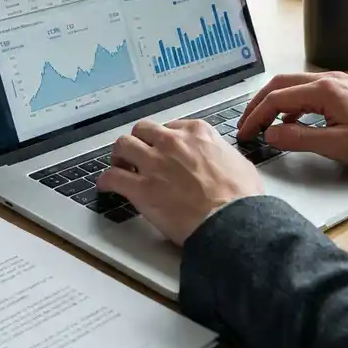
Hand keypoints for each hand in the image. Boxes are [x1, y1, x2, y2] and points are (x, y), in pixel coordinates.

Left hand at [97, 119, 263, 244]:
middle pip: (143, 130)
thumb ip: (221, 155)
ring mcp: (154, 163)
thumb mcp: (239, 163)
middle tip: (138, 155)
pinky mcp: (141, 188)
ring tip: (120, 167)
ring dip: (119, 157)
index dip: (163, 140)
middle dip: (139, 142)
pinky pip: (111, 177)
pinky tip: (106, 186)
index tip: (162, 149)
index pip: (171, 127)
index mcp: (197, 133)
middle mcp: (172, 142)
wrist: (232, 221)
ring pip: (123, 146)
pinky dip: (106, 181)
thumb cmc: (241, 198)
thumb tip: (220, 161)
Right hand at [236, 72, 347, 170]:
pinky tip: (292, 123)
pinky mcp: (345, 91)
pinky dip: (293, 105)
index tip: (245, 134)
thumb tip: (270, 135)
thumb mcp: (337, 145)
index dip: (256, 117)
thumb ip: (299, 139)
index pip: (277, 99)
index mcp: (324, 90)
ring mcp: (338, 83)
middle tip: (245, 125)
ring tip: (263, 124)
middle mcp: (329, 79)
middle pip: (281, 85)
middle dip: (259, 105)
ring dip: (275, 104)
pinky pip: (309, 92)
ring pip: (294, 87)